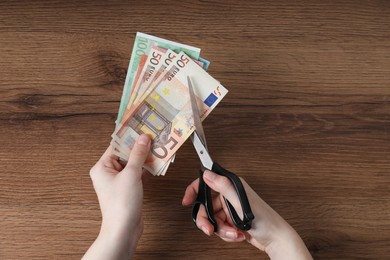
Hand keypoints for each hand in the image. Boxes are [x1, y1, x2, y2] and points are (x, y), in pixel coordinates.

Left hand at [83, 134, 150, 259]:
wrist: (124, 229)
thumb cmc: (121, 205)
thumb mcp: (131, 174)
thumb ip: (138, 154)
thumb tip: (143, 138)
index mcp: (101, 167)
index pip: (116, 145)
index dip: (129, 136)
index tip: (141, 127)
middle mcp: (108, 173)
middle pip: (125, 153)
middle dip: (139, 147)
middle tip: (152, 137)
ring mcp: (118, 181)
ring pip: (132, 163)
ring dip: (144, 157)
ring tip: (157, 148)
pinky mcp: (127, 188)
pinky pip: (136, 173)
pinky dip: (145, 168)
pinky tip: (156, 163)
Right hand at [182, 170, 311, 259]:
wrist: (275, 239)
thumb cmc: (265, 219)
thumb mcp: (240, 202)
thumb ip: (223, 186)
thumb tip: (208, 173)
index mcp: (231, 186)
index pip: (207, 183)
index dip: (194, 190)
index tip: (187, 200)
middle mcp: (230, 196)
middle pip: (206, 206)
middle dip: (208, 220)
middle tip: (210, 229)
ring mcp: (230, 209)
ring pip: (213, 219)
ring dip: (221, 229)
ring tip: (233, 232)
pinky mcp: (232, 221)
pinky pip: (220, 228)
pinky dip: (227, 233)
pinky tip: (237, 234)